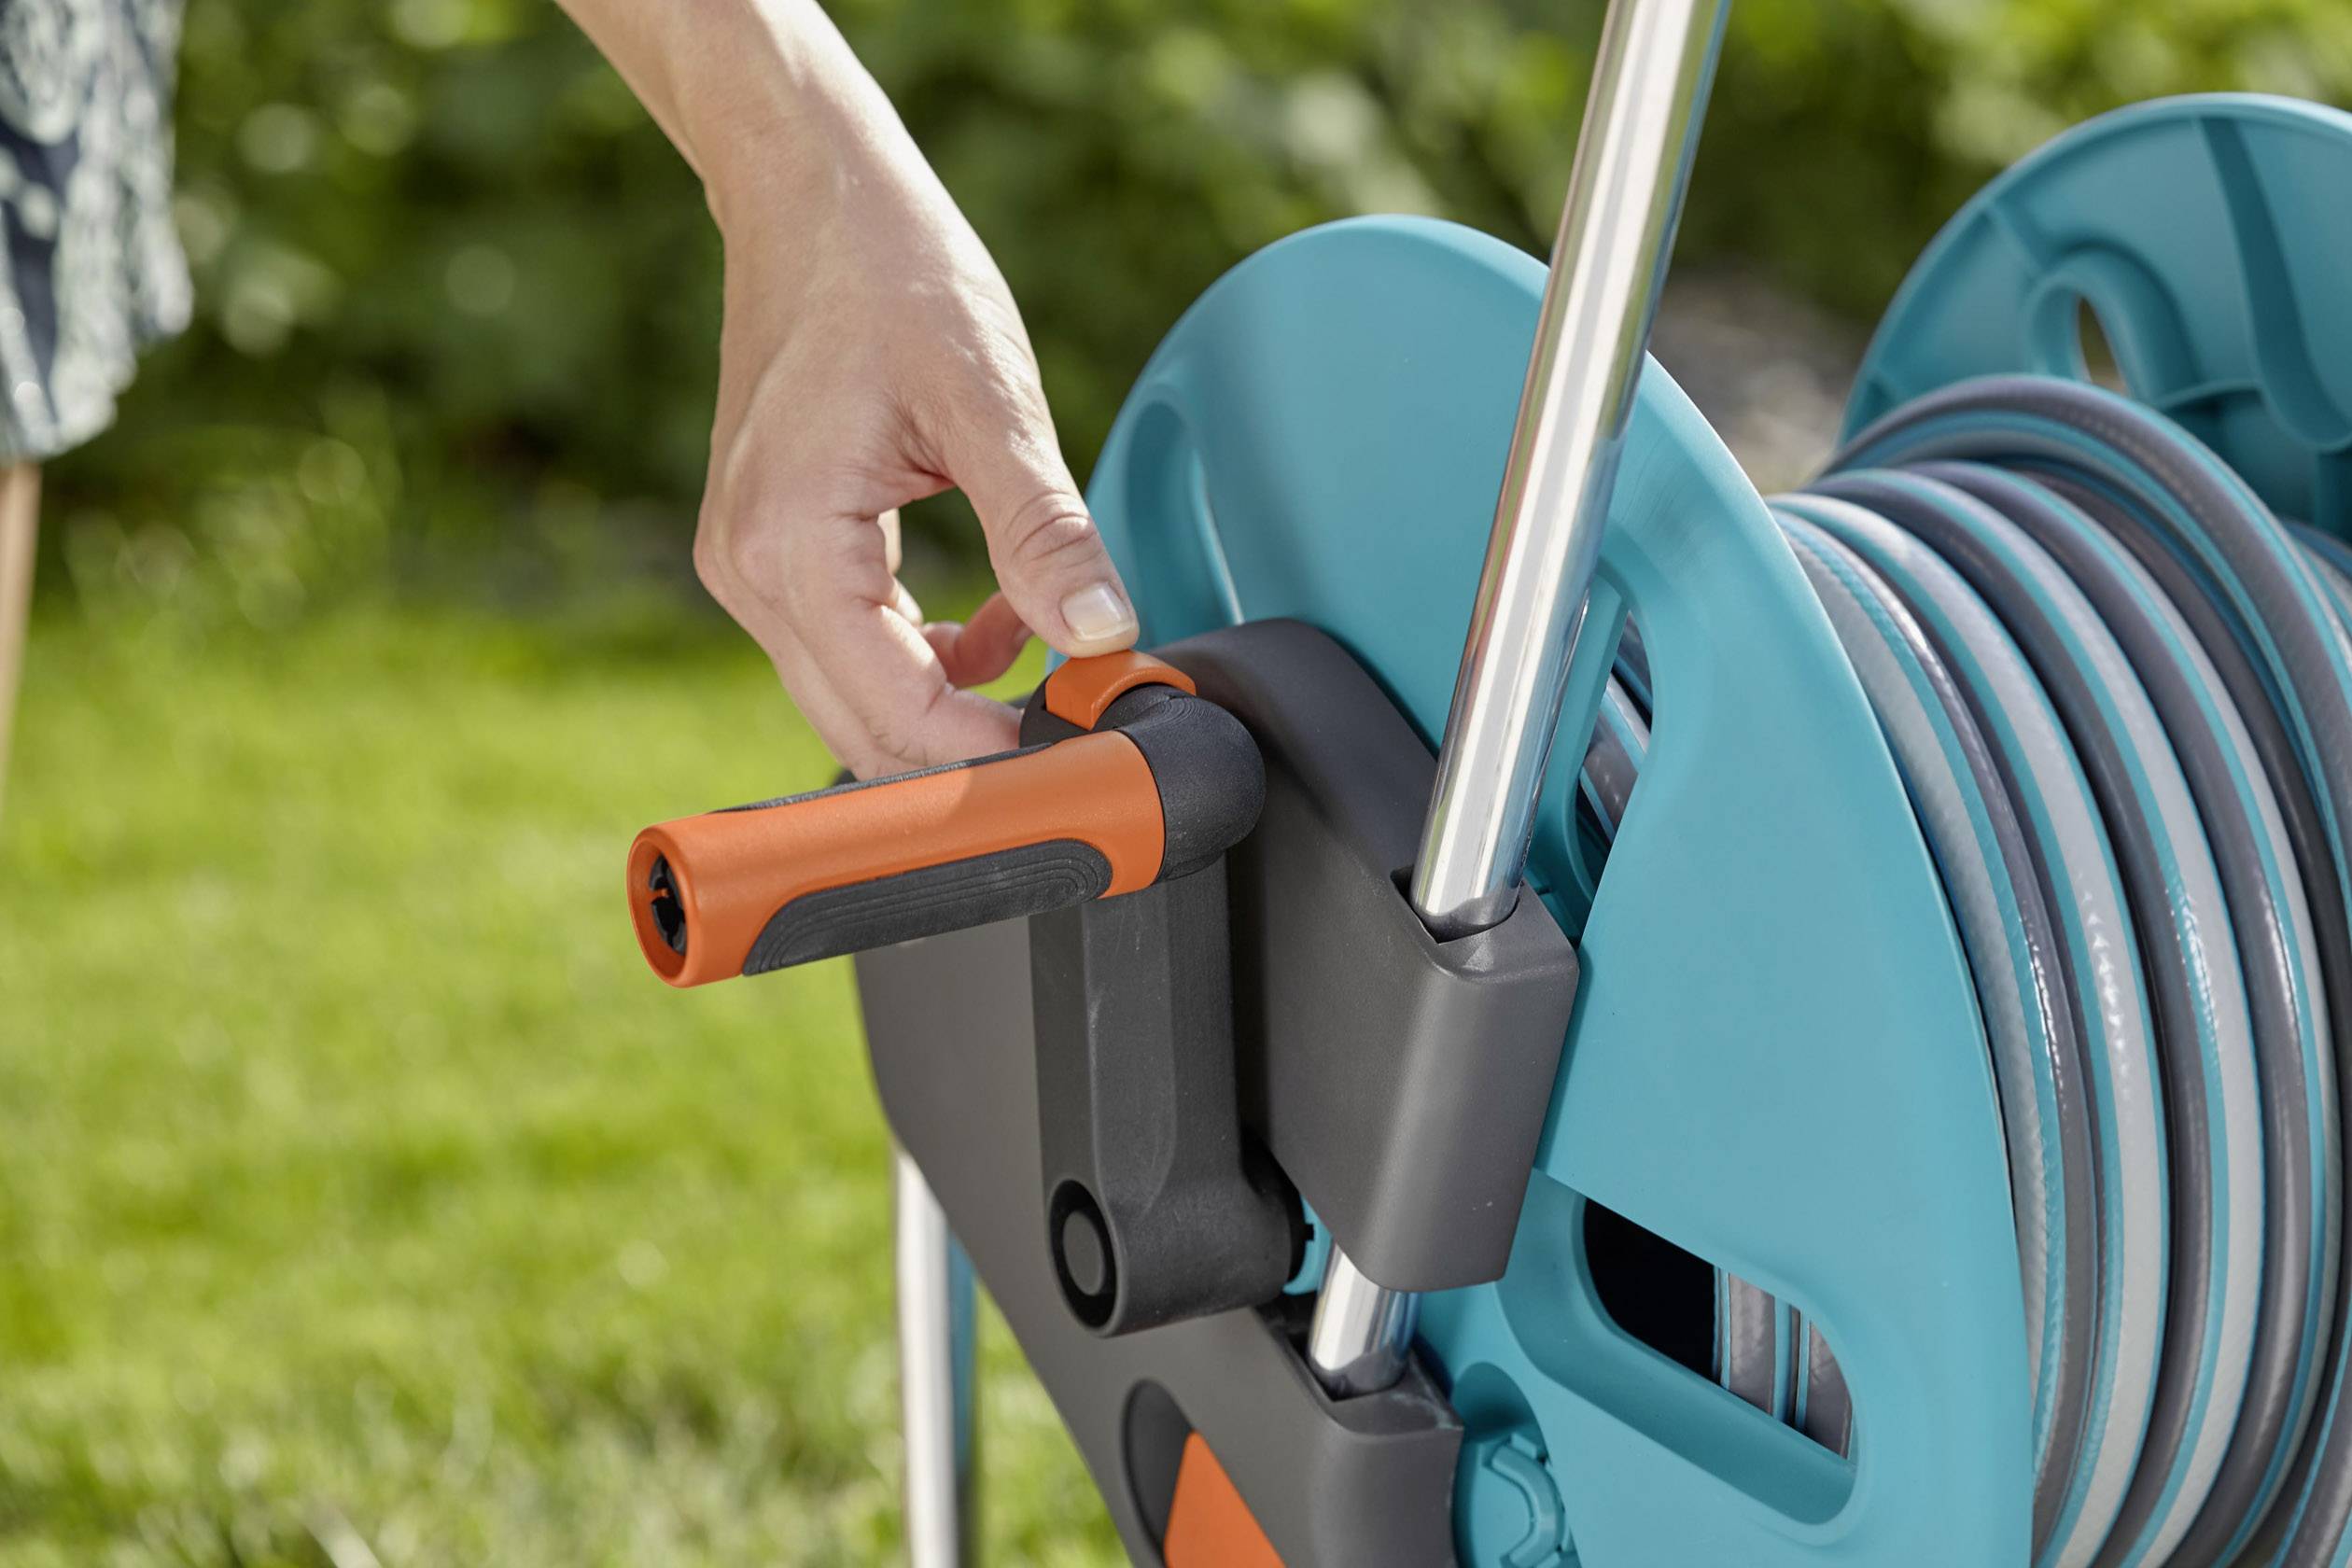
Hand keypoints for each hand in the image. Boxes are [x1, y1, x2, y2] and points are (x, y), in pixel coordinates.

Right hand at [687, 57, 1135, 777]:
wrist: (811, 194)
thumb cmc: (892, 272)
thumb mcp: (989, 401)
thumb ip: (1044, 532)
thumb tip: (1105, 636)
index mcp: (790, 545)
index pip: (894, 714)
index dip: (992, 757)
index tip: (1084, 761)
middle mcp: (748, 572)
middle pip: (865, 732)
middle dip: (973, 753)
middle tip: (1083, 734)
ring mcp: (749, 568)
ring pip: (858, 700)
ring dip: (955, 706)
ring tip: (1053, 658)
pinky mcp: (771, 554)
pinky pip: (852, 651)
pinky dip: (929, 661)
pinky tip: (998, 621)